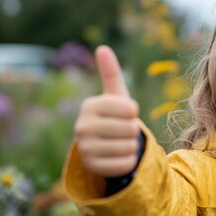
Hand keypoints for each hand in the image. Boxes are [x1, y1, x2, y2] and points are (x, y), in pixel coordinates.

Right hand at [74, 45, 139, 176]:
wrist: (103, 146)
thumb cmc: (114, 116)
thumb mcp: (115, 96)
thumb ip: (111, 73)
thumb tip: (103, 48)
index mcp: (89, 106)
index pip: (130, 109)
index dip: (133, 112)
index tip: (125, 113)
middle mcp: (82, 127)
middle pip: (130, 129)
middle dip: (133, 130)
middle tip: (122, 130)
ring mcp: (85, 149)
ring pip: (129, 147)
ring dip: (131, 145)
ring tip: (119, 142)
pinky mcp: (93, 167)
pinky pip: (126, 163)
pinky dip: (129, 161)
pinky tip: (118, 156)